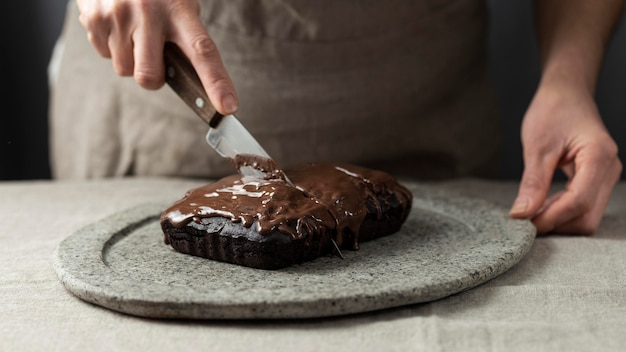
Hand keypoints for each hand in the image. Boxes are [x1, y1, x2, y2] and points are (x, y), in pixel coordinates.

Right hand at [76, 0, 237, 113]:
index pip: (202, 51)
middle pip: (150, 76)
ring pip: (125, 70)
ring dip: (132, 60)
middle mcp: (149, 12)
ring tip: (134, 32)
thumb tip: (192, 83)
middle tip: (156, 58)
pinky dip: (113, 47)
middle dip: (154, 78)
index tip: (227, 106)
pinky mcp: (95, 19)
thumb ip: (185, 39)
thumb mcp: (178, 5)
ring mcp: (118, 16)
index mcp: (179, 9)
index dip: (216, 81)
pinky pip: (105, 56)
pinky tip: (118, 26)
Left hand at [509, 82, 621, 234]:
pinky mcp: (597, 180)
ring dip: (558, 220)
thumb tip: (522, 215)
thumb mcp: (537, 146)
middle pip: (587, 216)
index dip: (550, 218)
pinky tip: (540, 207)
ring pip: (587, 216)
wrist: (566, 93)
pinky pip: (584, 206)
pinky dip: (561, 212)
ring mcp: (606, 176)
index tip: (524, 224)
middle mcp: (609, 169)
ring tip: (529, 213)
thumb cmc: (553, 111)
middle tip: (523, 221)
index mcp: (598, 157)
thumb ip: (532, 183)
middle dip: (555, 223)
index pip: (578, 201)